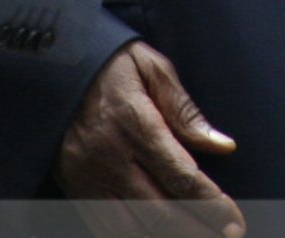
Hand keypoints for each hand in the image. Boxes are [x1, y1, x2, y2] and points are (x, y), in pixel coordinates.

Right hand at [56, 42, 243, 237]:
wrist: (51, 67)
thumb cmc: (111, 64)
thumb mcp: (152, 68)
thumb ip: (186, 111)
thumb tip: (223, 146)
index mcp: (134, 123)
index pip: (179, 175)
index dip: (211, 202)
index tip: (234, 216)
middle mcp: (109, 157)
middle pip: (158, 210)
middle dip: (198, 229)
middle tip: (229, 236)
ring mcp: (87, 178)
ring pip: (131, 228)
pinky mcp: (73, 189)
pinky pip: (104, 230)